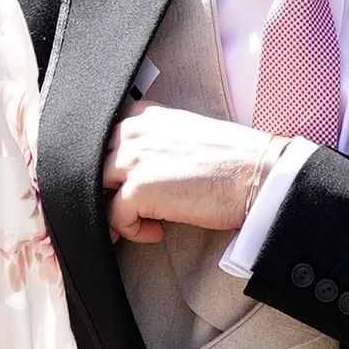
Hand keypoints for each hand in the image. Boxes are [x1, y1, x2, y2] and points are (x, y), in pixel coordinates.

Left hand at [103, 102, 276, 245]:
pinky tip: (156, 232)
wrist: (257, 175)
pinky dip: (132, 231)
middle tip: (119, 212)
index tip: (110, 187)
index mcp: (143, 116)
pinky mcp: (139, 188)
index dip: (99, 167)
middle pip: (90, 165)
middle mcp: (133, 131)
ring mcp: (133, 158)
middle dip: (99, 192)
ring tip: (136, 224)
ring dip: (111, 214)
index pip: (97, 139)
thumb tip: (127, 171)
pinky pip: (114, 218)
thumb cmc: (228, 160)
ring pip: (95, 191)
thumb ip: (150, 142)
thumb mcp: (182, 135)